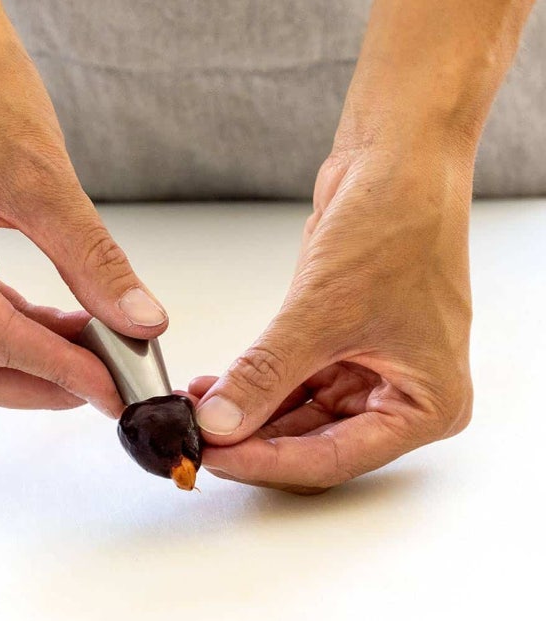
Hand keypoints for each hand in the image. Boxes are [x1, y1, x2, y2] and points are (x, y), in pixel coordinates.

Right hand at [0, 0, 167, 413]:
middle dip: (40, 381)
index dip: (59, 371)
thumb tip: (141, 324)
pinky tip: (58, 323)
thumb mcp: (45, 178)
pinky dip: (5, 327)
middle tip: (109, 381)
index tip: (117, 388)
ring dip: (24, 359)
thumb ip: (94, 260)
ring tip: (93, 351)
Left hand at [188, 134, 474, 493]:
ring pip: (298, 412)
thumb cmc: (397, 228)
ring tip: (193, 410)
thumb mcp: (323, 311)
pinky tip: (214, 385)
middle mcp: (403, 393)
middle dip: (252, 436)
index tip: (212, 456)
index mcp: (427, 405)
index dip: (267, 461)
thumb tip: (219, 421)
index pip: (334, 459)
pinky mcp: (341, 337)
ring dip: (246, 411)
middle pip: (315, 441)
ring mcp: (371, 365)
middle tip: (193, 436)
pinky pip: (292, 376)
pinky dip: (254, 381)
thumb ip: (267, 372)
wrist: (397, 159)